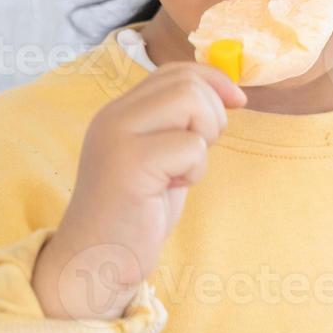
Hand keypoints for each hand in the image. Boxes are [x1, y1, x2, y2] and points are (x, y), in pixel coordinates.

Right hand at [31, 60, 246, 319]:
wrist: (95, 261)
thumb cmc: (134, 213)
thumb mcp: (158, 158)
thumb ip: (177, 125)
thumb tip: (227, 94)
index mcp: (119, 111)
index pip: (174, 72)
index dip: (213, 80)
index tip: (237, 102)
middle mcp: (114, 116)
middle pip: (186, 82)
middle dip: (213, 113)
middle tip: (199, 152)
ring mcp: (118, 137)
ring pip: (190, 101)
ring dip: (204, 136)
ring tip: (184, 169)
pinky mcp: (130, 164)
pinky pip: (190, 146)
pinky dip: (196, 169)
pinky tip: (171, 189)